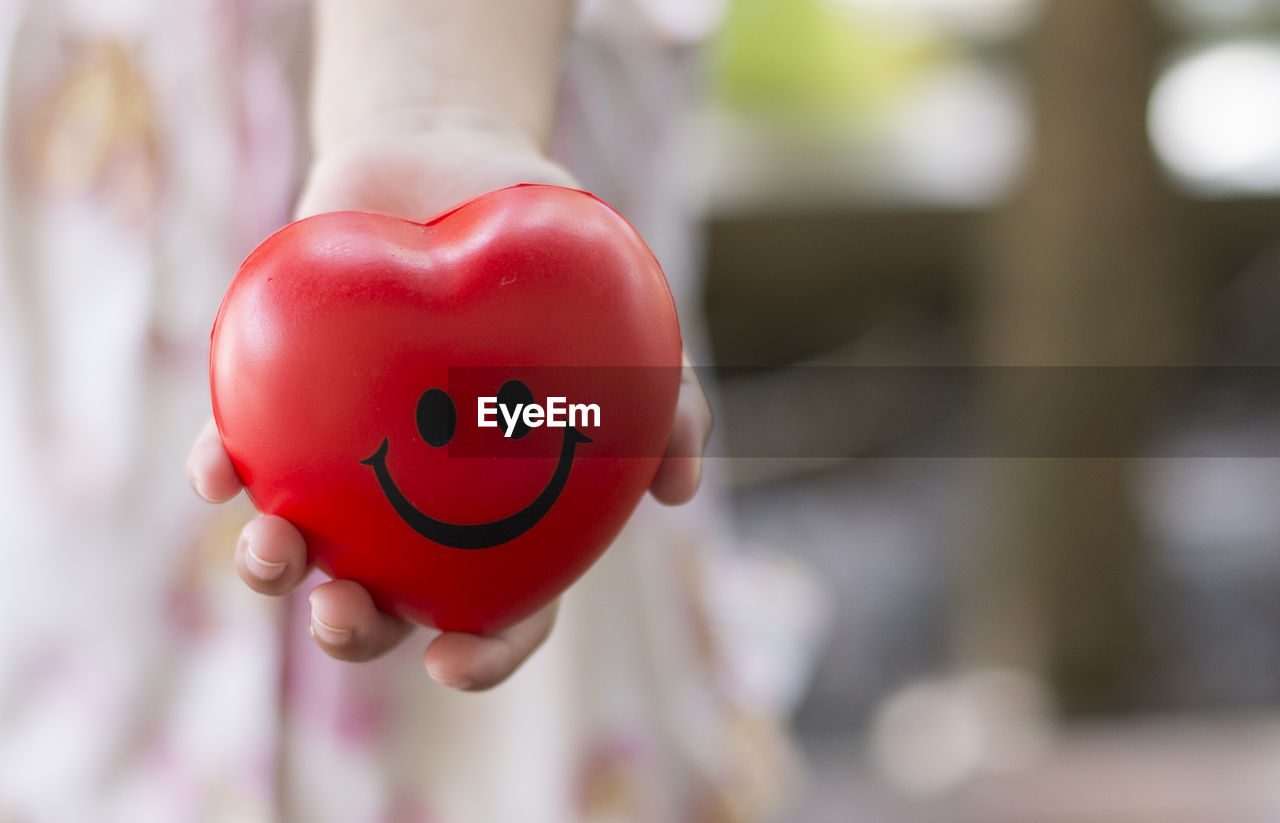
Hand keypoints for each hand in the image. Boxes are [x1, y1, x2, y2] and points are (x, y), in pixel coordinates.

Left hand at [185, 122, 711, 688]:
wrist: (455, 162)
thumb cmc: (549, 258)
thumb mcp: (625, 319)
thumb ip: (667, 402)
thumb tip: (680, 492)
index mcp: (495, 508)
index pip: (498, 607)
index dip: (481, 653)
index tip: (453, 661)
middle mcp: (411, 498)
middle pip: (380, 598)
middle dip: (354, 630)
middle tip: (347, 609)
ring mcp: (339, 453)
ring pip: (298, 542)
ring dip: (273, 568)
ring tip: (274, 552)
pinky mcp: (273, 397)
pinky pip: (237, 449)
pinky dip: (219, 469)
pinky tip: (218, 474)